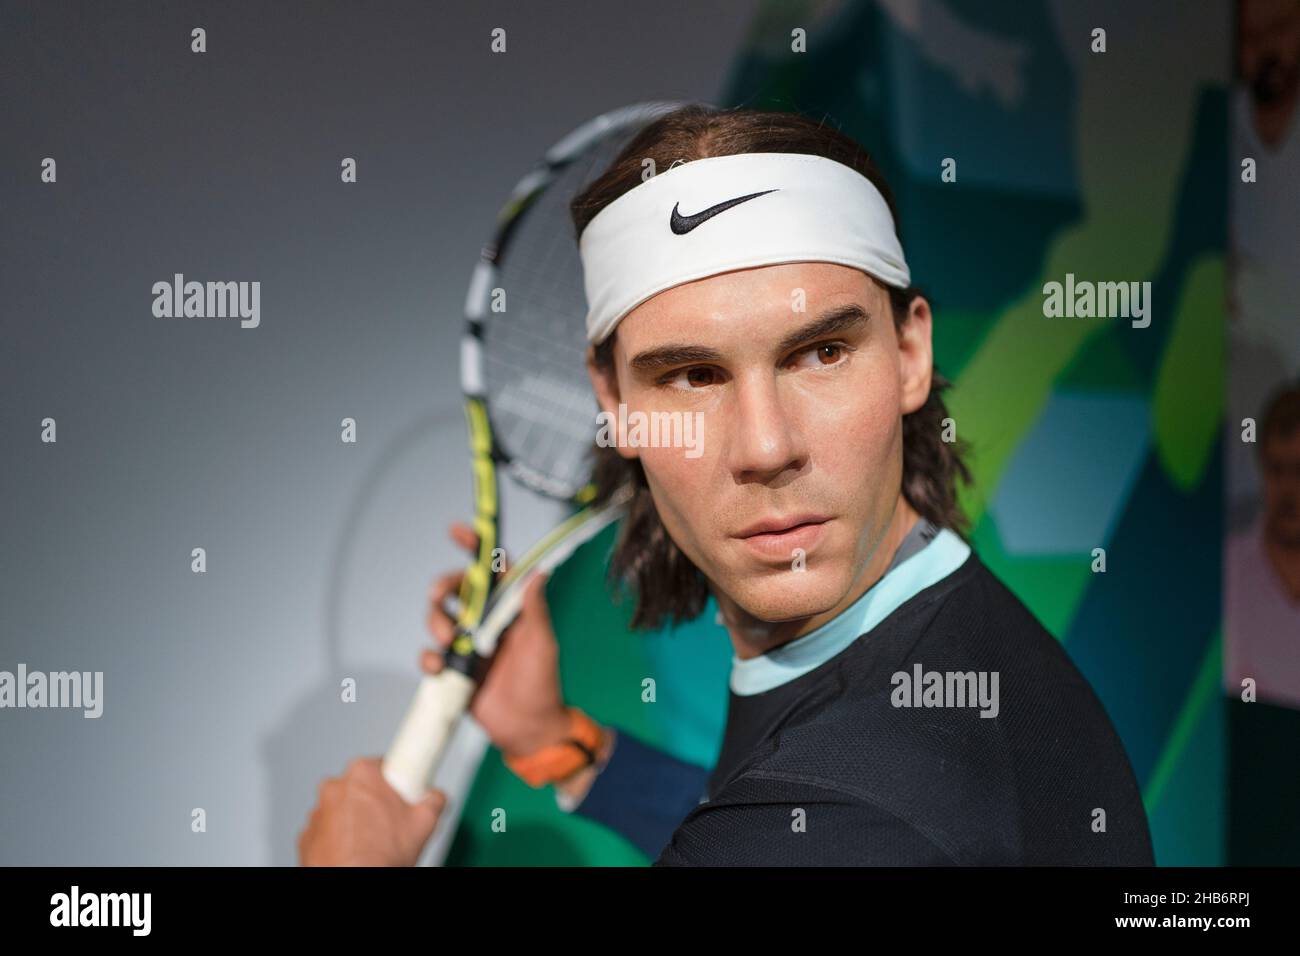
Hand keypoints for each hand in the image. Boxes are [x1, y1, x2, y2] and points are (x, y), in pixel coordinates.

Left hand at [298, 757, 445, 865]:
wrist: (355, 882)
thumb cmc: (381, 855)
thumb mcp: (425, 823)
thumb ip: (433, 799)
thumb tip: (435, 797)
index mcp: (362, 774)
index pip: (383, 765)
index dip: (394, 781)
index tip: (400, 791)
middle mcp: (334, 788)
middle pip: (361, 788)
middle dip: (375, 802)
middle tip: (391, 824)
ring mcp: (317, 813)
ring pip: (342, 810)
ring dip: (355, 822)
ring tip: (372, 843)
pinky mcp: (306, 837)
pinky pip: (327, 832)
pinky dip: (339, 840)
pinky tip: (354, 852)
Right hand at [423, 523, 570, 757]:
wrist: (527, 729)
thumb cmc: (542, 684)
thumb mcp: (541, 643)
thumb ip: (534, 609)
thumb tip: (538, 571)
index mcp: (511, 609)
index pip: (493, 570)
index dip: (476, 548)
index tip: (457, 531)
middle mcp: (487, 621)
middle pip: (458, 589)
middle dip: (444, 586)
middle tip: (439, 596)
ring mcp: (468, 644)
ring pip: (440, 617)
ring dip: (436, 621)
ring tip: (447, 641)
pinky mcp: (454, 669)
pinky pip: (431, 655)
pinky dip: (429, 658)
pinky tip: (438, 666)